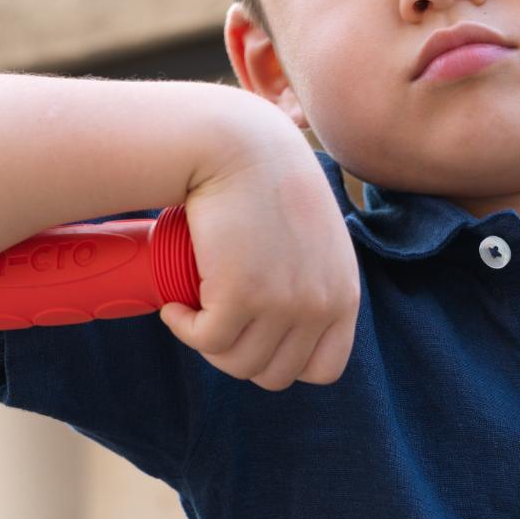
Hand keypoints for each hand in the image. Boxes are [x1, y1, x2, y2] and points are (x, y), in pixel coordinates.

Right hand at [165, 108, 358, 389]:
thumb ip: (314, 278)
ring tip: (195, 309)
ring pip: (239, 364)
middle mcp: (321, 305)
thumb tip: (284, 327)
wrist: (238, 144)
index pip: (324, 370)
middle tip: (215, 319)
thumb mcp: (313, 236)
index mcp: (344, 295)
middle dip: (240, 355)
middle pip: (275, 374)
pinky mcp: (243, 296)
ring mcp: (285, 304)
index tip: (256, 334)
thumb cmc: (267, 182)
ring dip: (209, 344)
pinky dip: (184, 328)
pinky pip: (207, 341)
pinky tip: (175, 307)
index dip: (284, 359)